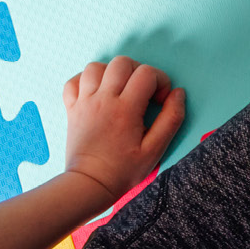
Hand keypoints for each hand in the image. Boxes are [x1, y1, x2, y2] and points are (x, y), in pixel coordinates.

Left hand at [62, 56, 185, 200]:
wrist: (88, 185)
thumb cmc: (123, 170)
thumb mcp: (155, 150)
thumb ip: (171, 119)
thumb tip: (178, 93)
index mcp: (125, 109)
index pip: (146, 73)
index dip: (161, 81)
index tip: (160, 100)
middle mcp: (103, 100)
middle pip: (121, 63)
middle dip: (138, 71)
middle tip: (143, 92)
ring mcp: (84, 103)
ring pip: (95, 67)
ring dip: (111, 72)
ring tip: (119, 89)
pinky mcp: (71, 109)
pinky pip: (72, 82)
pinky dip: (85, 81)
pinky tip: (96, 92)